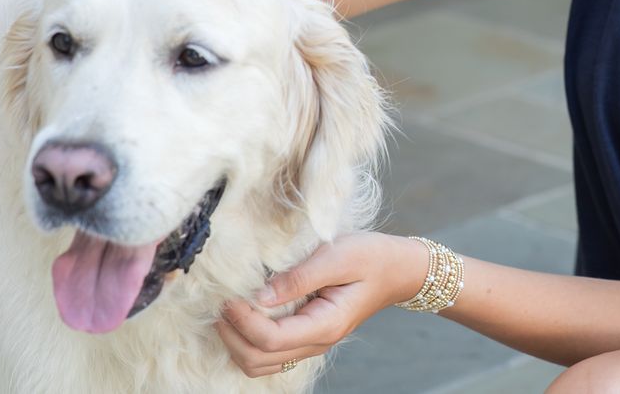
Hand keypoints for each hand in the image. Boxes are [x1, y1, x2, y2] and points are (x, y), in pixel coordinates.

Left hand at [216, 232, 424, 377]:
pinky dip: (249, 340)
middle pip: (257, 360)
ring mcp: (311, 343)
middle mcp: (316, 342)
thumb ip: (299, 277)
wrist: (398, 268)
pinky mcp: (307, 335)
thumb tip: (260, 295)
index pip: (270, 339)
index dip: (242, 320)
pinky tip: (245, 314)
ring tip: (228, 310)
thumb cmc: (371, 256)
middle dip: (231, 335)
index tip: (228, 295)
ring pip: (260, 364)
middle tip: (221, 303)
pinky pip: (270, 353)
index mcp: (325, 325)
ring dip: (236, 342)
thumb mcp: (337, 256)